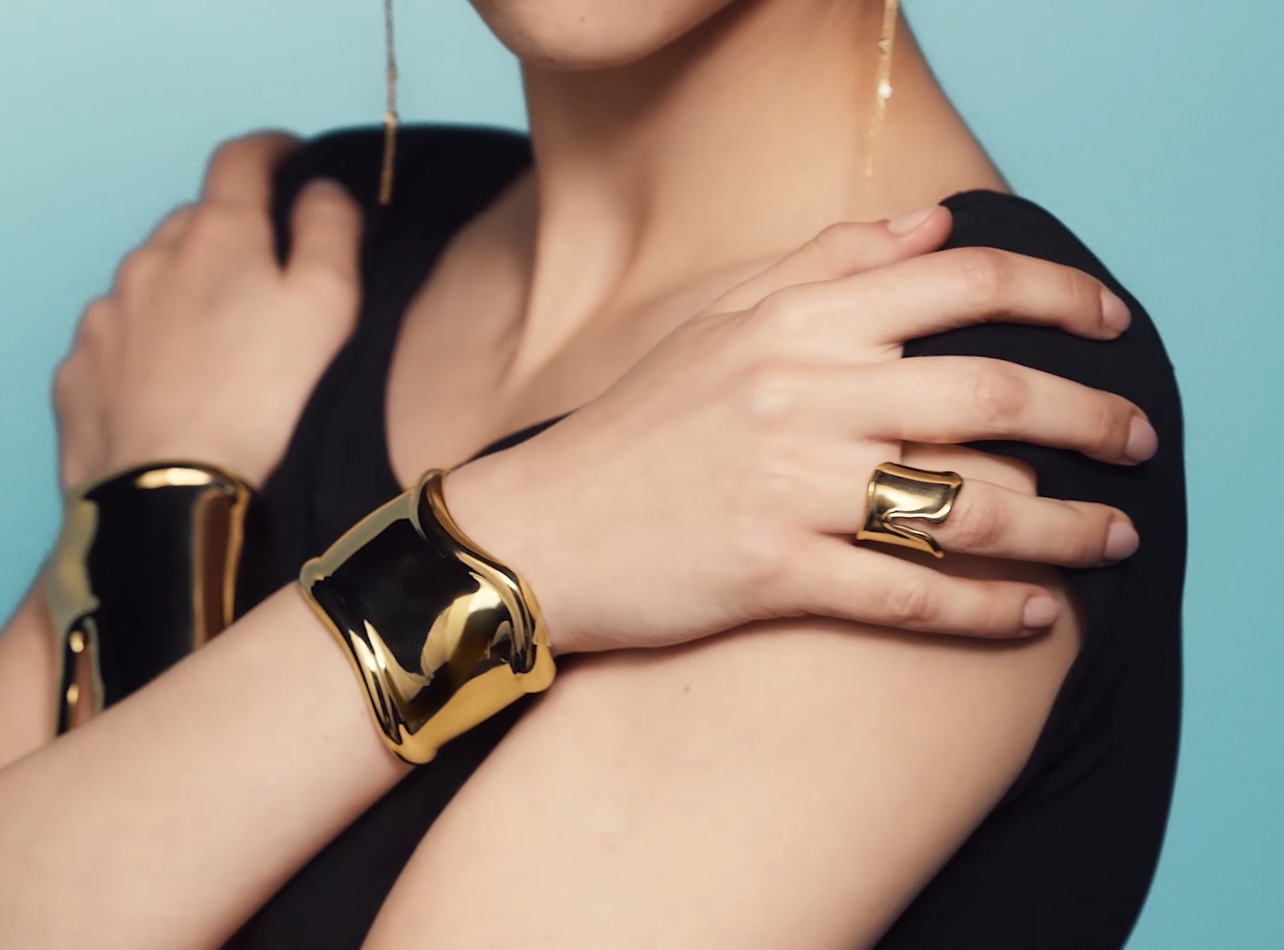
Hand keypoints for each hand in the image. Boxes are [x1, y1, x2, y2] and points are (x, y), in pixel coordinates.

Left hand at [53, 132, 362, 488]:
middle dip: (229, 235)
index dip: (273, 149)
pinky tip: (170, 383)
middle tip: (264, 281)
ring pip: (151, 278)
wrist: (172, 492)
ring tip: (216, 345)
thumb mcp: (330, 304)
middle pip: (195, 222)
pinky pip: (118, 334)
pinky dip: (146, 341)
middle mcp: (150, 257)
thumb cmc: (267, 393)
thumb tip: (320, 189)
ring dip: (184, 289)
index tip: (293, 158)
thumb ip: (331, 230)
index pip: (241, 158)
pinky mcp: (77, 366)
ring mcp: (105, 312)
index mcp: (217, 234)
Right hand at [445, 208, 1153, 651]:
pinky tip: (1035, 613)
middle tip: (1140, 439)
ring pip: (966, 505)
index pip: (959, 281)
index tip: (1110, 324)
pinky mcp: (772, 574)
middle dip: (1090, 416)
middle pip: (987, 392)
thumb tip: (932, 225)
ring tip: (1117, 539)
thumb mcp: (721, 324)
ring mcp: (786, 487)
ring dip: (1065, 526)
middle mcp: (800, 394)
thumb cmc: (637, 429)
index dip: (1056, 295)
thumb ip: (825, 264)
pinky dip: (985, 608)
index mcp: (793, 323)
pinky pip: (907, 595)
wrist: (541, 529)